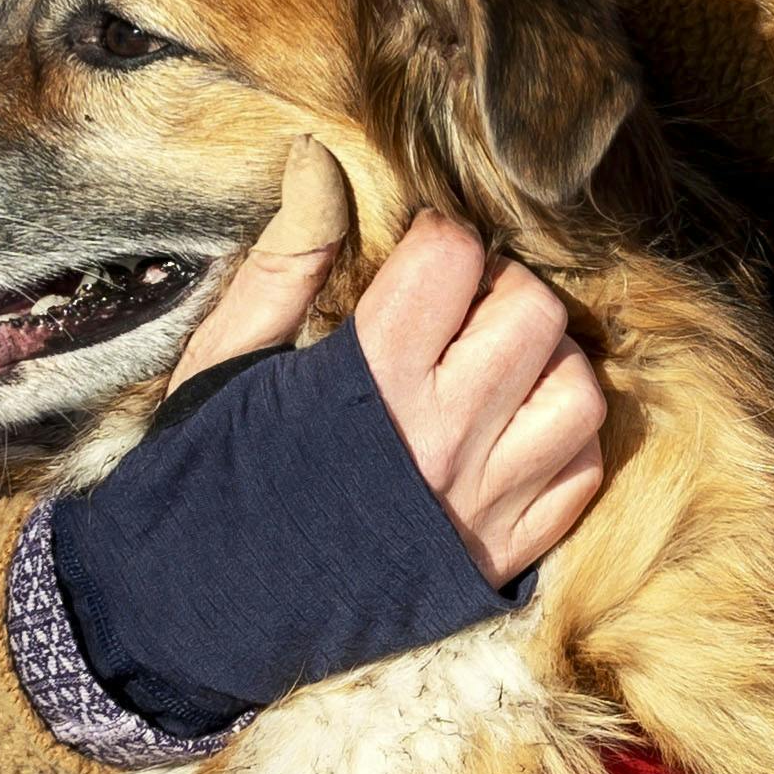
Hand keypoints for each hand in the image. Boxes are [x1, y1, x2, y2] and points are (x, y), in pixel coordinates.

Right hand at [177, 147, 606, 583]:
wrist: (192, 615)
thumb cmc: (201, 477)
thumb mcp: (226, 360)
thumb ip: (289, 259)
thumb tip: (317, 158)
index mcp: (368, 374)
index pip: (456, 257)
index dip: (441, 239)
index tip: (420, 257)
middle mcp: (440, 434)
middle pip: (535, 313)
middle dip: (504, 290)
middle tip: (464, 307)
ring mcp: (480, 500)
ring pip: (579, 393)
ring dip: (549, 365)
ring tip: (498, 369)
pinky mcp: (501, 557)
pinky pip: (581, 475)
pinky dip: (564, 442)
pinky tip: (514, 432)